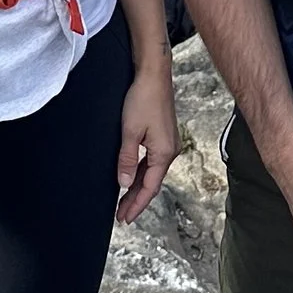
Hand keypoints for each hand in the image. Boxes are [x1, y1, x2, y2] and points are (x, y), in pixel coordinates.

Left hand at [114, 56, 180, 224]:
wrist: (154, 75)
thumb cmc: (143, 99)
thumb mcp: (130, 131)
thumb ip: (127, 159)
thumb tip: (124, 183)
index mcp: (164, 153)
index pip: (149, 188)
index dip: (136, 204)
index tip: (125, 218)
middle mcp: (170, 151)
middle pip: (151, 183)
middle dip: (136, 200)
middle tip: (122, 216)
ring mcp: (168, 144)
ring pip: (151, 173)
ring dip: (138, 187)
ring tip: (124, 202)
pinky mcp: (163, 136)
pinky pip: (152, 162)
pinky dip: (141, 173)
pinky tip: (132, 178)